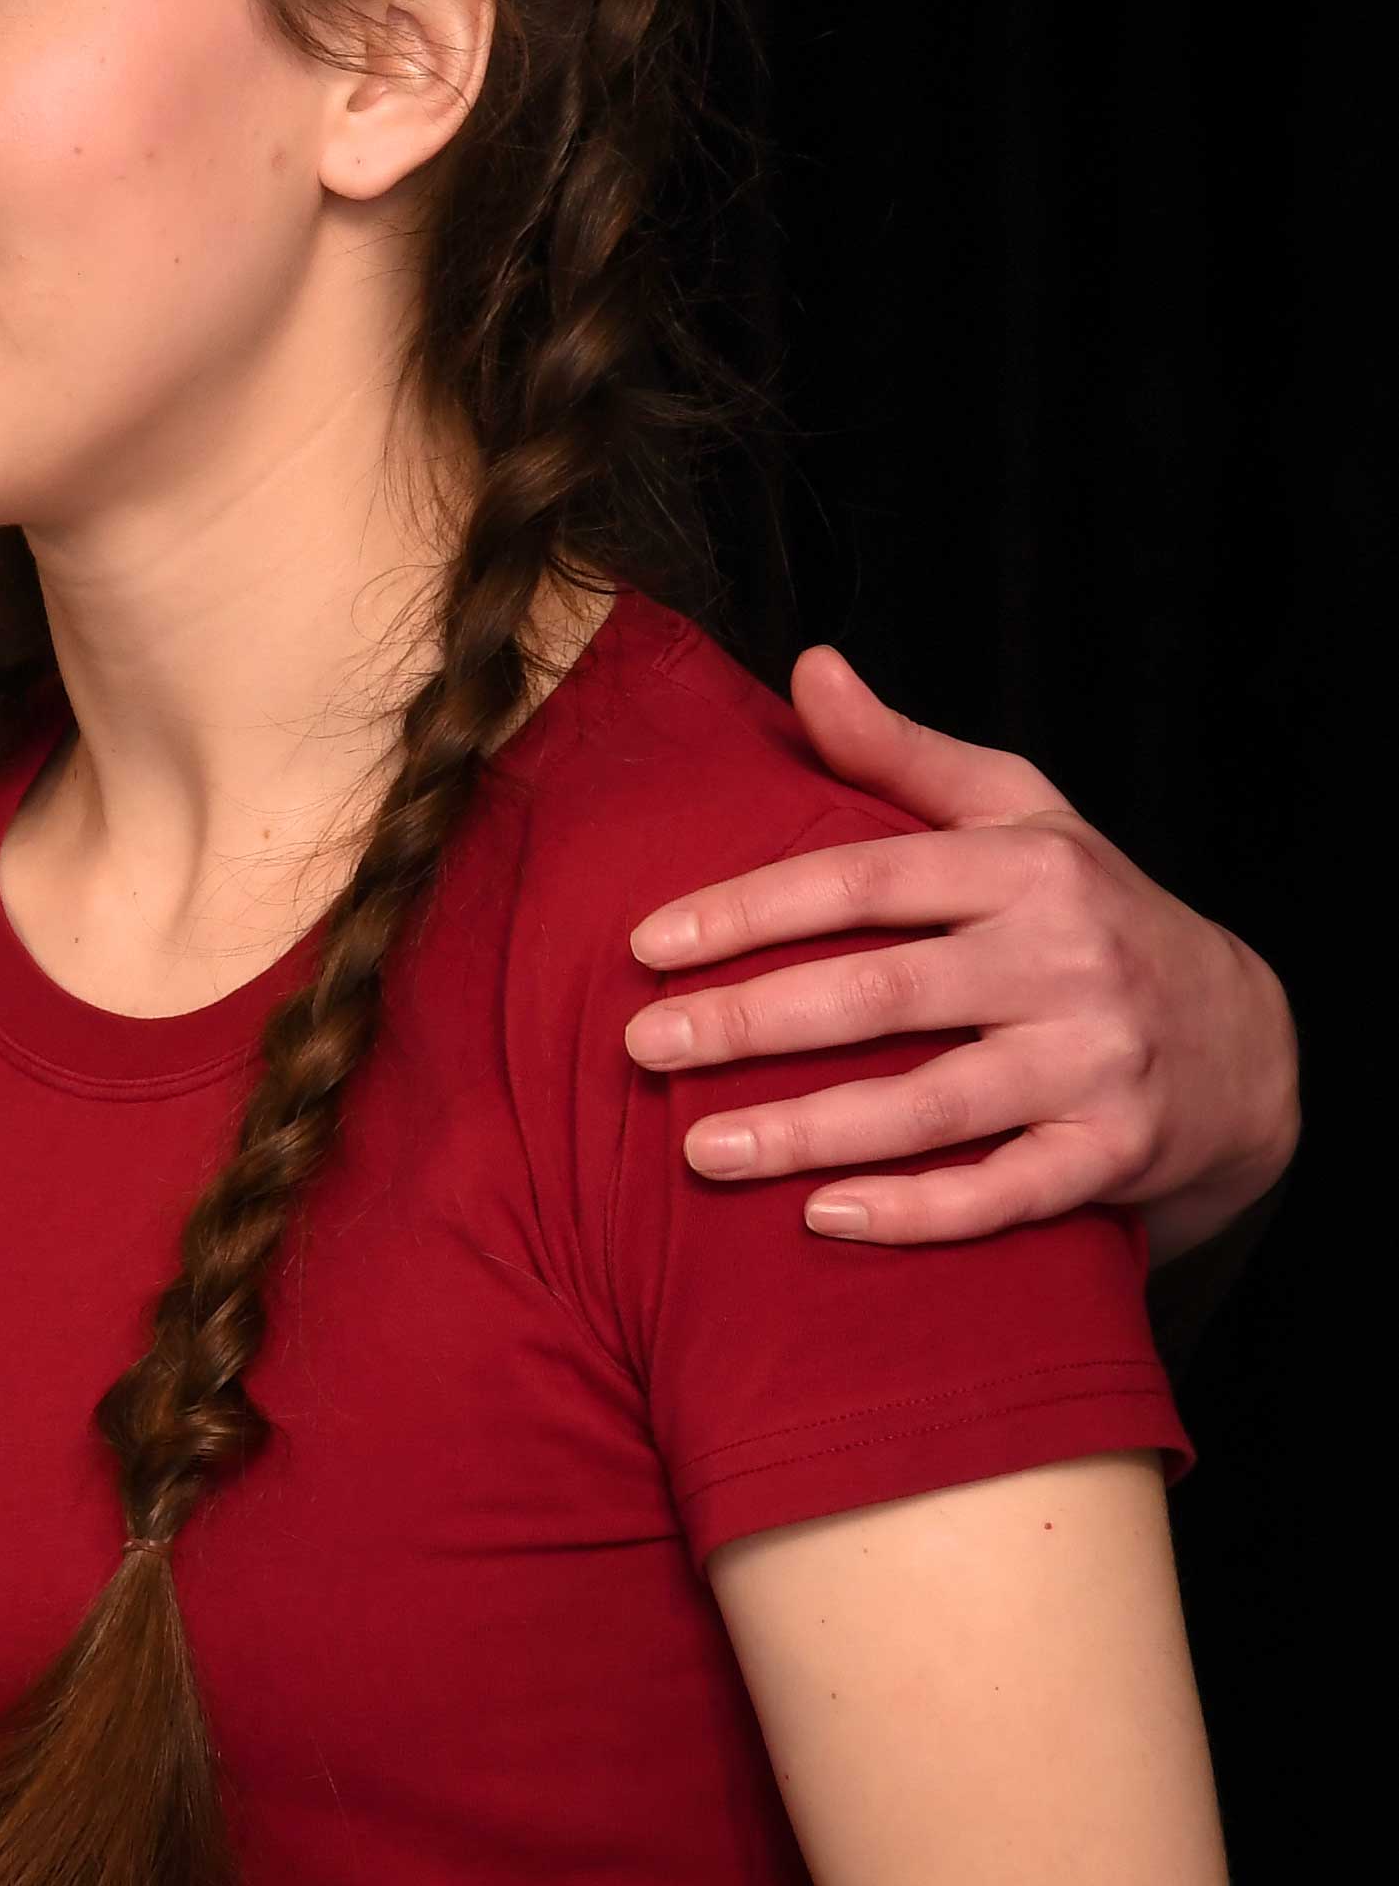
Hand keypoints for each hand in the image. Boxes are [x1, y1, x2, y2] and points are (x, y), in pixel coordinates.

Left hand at [626, 648, 1297, 1256]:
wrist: (1243, 1038)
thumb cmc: (1089, 909)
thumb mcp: (1016, 811)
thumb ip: (900, 750)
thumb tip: (809, 666)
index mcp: (1027, 868)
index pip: (864, 880)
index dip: (748, 911)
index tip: (646, 944)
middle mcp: (1066, 961)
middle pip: (883, 996)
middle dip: (750, 1024)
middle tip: (642, 1048)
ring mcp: (1096, 1063)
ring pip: (932, 1106)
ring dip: (807, 1133)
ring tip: (699, 1149)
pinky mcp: (1115, 1154)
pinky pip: (1004, 1194)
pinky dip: (916, 1214)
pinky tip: (821, 1218)